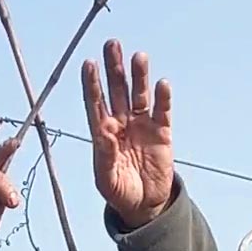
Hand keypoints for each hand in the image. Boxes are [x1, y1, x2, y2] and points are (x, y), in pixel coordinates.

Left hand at [82, 40, 173, 228]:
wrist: (144, 205)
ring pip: (139, 95)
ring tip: (138, 56)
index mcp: (103, 134)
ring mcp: (142, 126)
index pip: (95, 103)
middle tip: (112, 45)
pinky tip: (161, 84)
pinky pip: (162, 111)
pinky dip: (163, 98)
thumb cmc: (120, 192)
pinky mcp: (161, 132)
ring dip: (138, 76)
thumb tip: (102, 133)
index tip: (88, 63)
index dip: (91, 84)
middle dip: (114, 68)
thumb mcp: (106, 180)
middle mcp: (121, 124)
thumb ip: (104, 156)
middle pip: (117, 90)